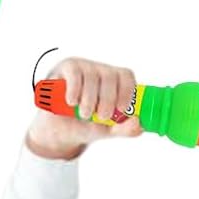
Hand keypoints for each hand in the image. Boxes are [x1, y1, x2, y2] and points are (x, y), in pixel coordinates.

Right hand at [25, 56, 144, 159]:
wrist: (60, 131)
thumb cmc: (86, 125)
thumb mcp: (108, 130)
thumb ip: (125, 129)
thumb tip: (138, 123)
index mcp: (115, 83)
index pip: (126, 76)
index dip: (127, 91)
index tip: (122, 109)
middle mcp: (101, 72)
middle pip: (110, 76)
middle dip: (108, 100)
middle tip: (102, 116)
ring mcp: (84, 67)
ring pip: (92, 76)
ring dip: (89, 99)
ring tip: (84, 114)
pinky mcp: (67, 69)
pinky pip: (75, 74)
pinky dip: (75, 90)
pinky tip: (72, 102)